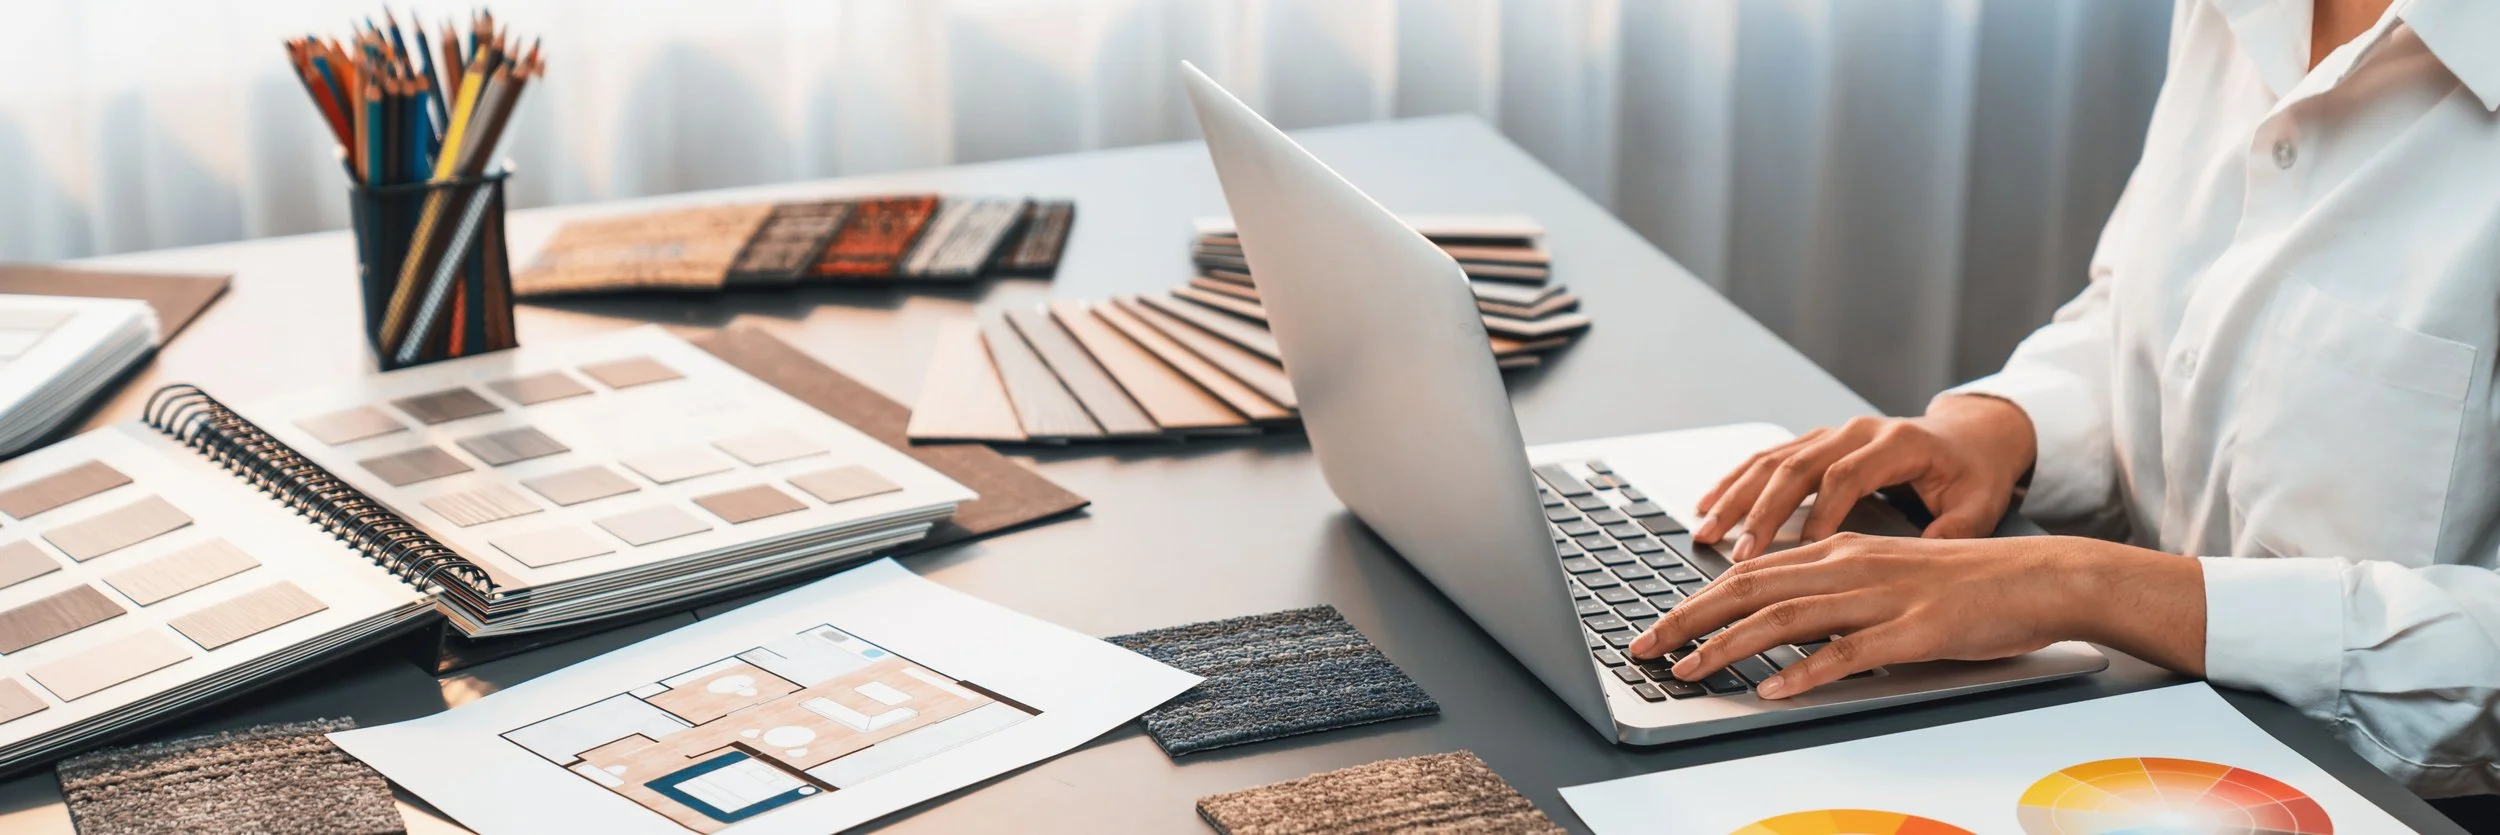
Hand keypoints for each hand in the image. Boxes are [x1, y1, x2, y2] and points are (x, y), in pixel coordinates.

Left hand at [1623, 533, 2203, 698]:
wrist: (2041, 576)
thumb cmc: (1966, 583)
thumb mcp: (1887, 577)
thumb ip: (1834, 592)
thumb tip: (1779, 620)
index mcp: (1840, 551)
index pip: (1749, 572)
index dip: (1695, 600)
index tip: (1657, 627)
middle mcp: (1850, 565)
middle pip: (1750, 588)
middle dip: (1688, 619)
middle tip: (1644, 648)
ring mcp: (1882, 597)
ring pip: (1787, 617)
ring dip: (1728, 646)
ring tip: (1689, 671)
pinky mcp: (1914, 630)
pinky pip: (1850, 653)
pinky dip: (1806, 672)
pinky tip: (1775, 690)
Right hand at [1692, 395, 2037, 561]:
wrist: (1970, 436)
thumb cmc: (1974, 475)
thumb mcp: (1980, 504)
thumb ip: (1955, 530)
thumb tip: (1923, 555)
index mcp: (1898, 443)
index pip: (1848, 476)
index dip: (1823, 513)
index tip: (1803, 552)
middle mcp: (1856, 431)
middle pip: (1797, 466)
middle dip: (1762, 512)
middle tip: (1738, 553)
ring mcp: (1831, 434)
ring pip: (1772, 461)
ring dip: (1735, 498)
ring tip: (1706, 532)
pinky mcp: (1815, 443)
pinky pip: (1765, 460)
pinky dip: (1734, 484)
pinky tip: (1707, 506)